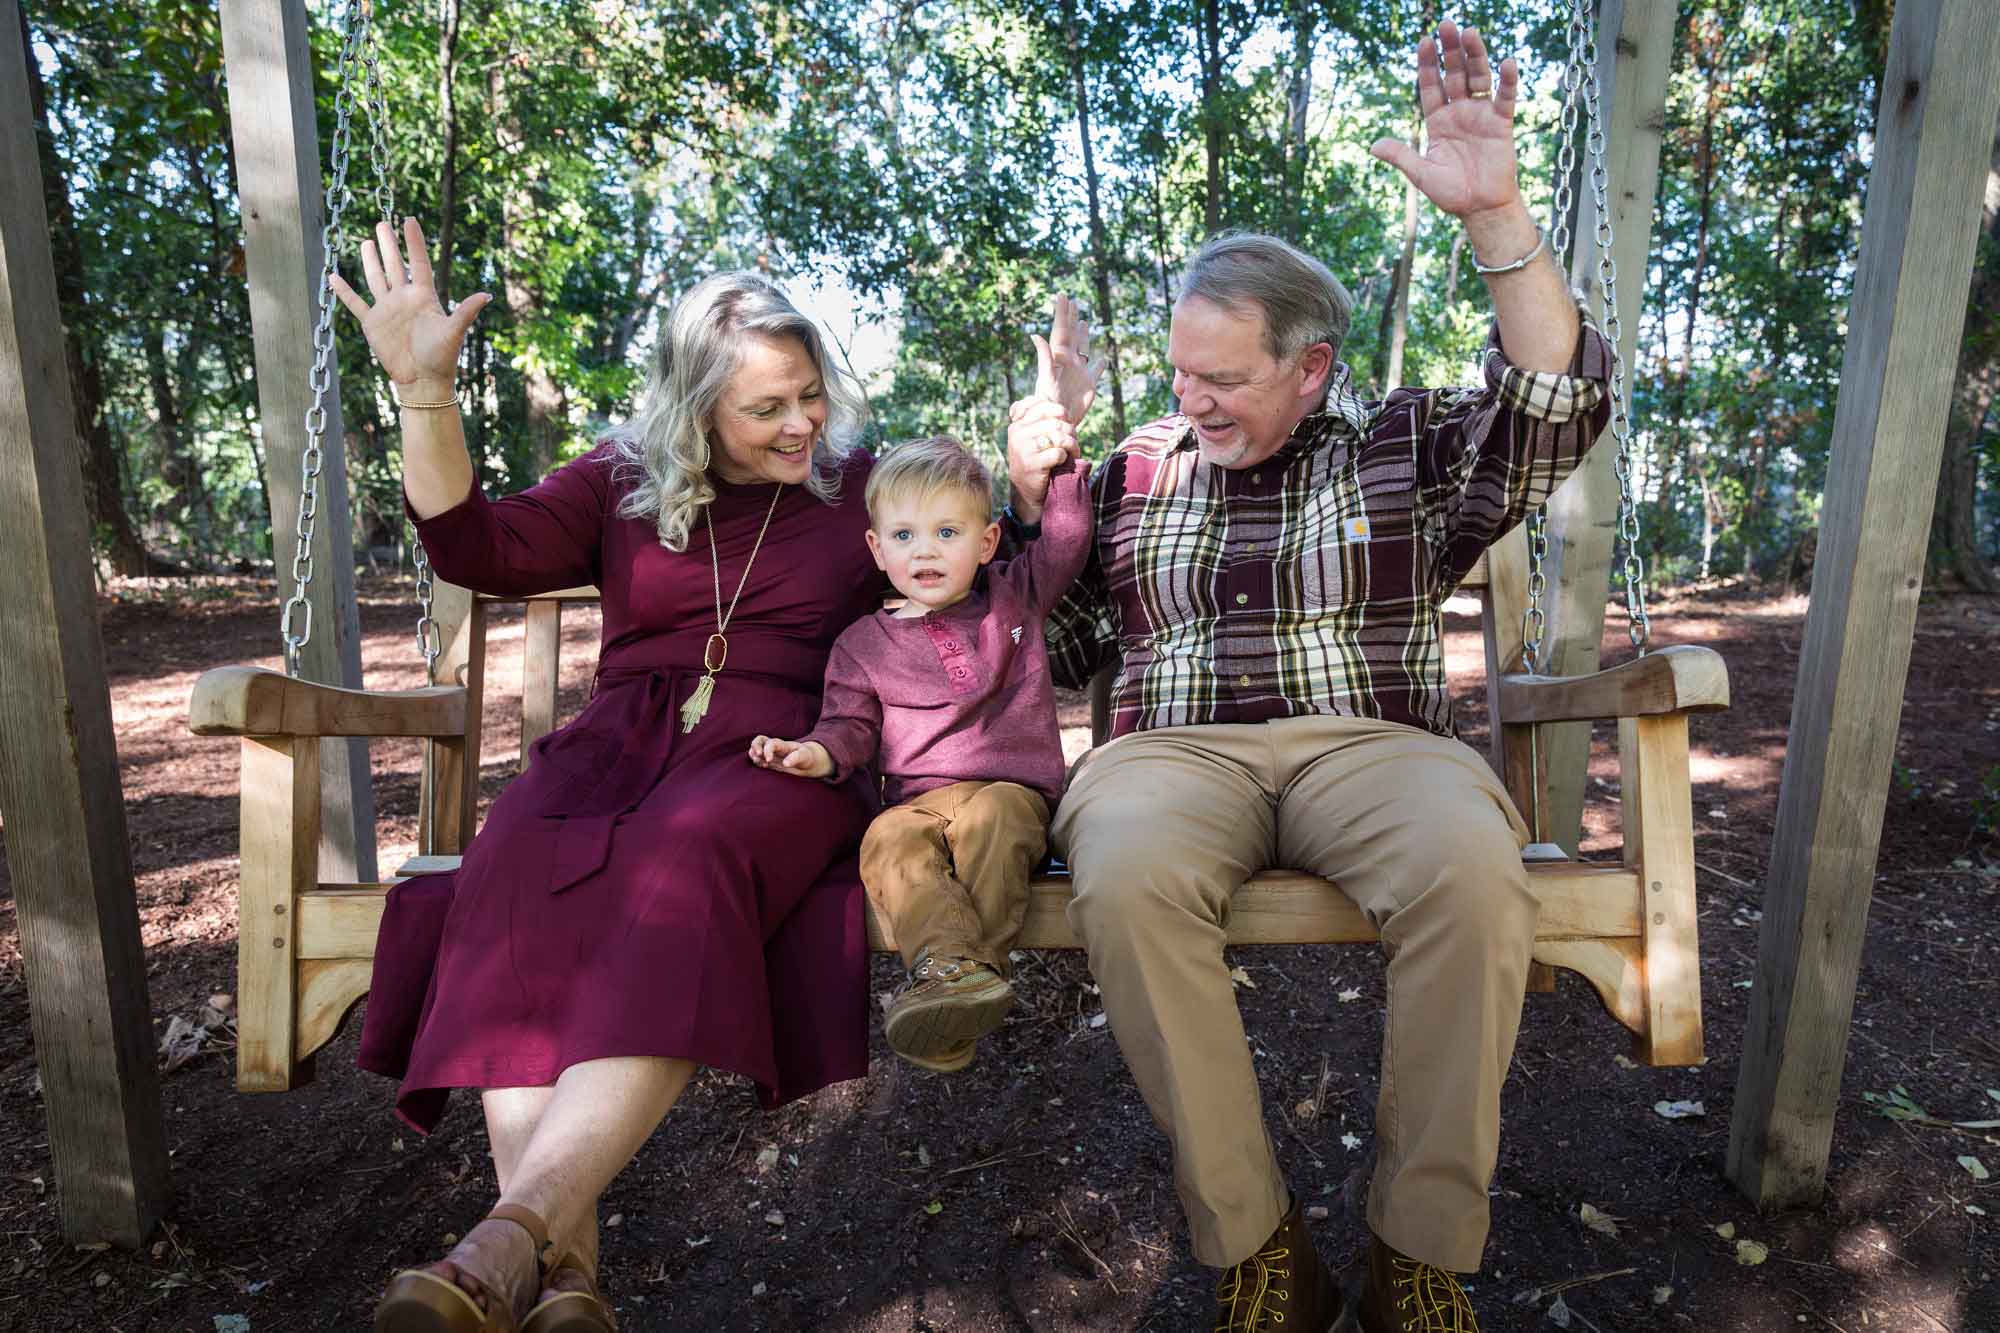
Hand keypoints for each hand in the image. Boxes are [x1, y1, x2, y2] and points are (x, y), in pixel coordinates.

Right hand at [328, 217, 490, 389]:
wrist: (422, 381)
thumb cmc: (441, 357)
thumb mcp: (453, 332)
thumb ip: (466, 311)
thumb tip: (487, 295)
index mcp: (424, 297)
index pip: (418, 262)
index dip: (413, 241)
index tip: (409, 219)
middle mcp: (404, 299)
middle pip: (394, 264)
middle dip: (389, 244)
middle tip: (383, 222)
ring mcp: (387, 309)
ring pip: (376, 278)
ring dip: (370, 260)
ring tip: (367, 241)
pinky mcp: (372, 323)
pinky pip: (355, 303)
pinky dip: (344, 291)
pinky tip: (333, 277)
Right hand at [748, 735, 832, 778]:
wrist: (808, 761)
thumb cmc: (806, 757)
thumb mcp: (804, 756)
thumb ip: (796, 758)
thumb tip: (785, 764)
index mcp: (783, 745)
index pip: (771, 743)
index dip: (767, 750)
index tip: (769, 760)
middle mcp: (775, 747)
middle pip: (759, 740)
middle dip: (755, 746)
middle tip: (757, 755)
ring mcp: (771, 753)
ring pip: (756, 748)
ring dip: (753, 754)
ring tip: (759, 762)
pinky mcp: (769, 761)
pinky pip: (758, 758)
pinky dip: (756, 761)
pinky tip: (762, 766)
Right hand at [1004, 397, 1078, 524]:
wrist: (1027, 490)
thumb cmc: (1036, 460)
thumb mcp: (1033, 437)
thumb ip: (1041, 420)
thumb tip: (1062, 409)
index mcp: (1018, 423)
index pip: (1046, 406)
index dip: (1062, 415)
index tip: (1065, 426)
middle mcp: (1017, 433)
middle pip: (1057, 422)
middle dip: (1070, 433)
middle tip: (1072, 443)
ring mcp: (1023, 449)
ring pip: (1059, 436)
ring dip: (1071, 445)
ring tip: (1072, 452)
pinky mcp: (1032, 464)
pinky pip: (1058, 453)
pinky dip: (1066, 458)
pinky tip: (1063, 462)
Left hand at [1030, 294, 1107, 426]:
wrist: (1059, 421)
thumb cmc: (1049, 401)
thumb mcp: (1046, 377)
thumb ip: (1044, 356)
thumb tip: (1035, 336)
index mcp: (1059, 357)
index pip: (1060, 330)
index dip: (1061, 313)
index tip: (1061, 296)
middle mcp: (1069, 361)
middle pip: (1071, 335)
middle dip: (1070, 318)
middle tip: (1071, 301)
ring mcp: (1079, 372)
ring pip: (1082, 348)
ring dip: (1083, 335)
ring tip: (1083, 321)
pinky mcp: (1089, 384)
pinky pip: (1096, 370)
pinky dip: (1100, 364)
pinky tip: (1103, 359)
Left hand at [1368, 21, 1522, 221]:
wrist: (1480, 209)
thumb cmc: (1451, 193)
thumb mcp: (1421, 174)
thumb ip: (1402, 156)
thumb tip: (1373, 146)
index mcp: (1438, 121)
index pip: (1431, 86)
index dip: (1428, 64)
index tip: (1424, 41)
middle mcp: (1459, 112)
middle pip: (1454, 74)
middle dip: (1450, 50)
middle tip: (1447, 24)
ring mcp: (1481, 115)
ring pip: (1478, 77)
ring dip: (1475, 55)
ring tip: (1470, 32)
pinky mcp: (1501, 123)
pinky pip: (1505, 97)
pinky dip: (1508, 80)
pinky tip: (1507, 62)